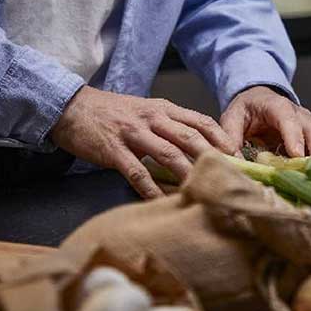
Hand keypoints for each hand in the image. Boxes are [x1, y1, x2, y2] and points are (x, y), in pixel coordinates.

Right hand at [50, 86, 234, 197]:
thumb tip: (199, 147)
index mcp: (163, 108)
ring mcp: (134, 134)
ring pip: (169, 155)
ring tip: (203, 192)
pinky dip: (151, 189)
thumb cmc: (113, 113)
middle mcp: (153, 118)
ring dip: (187, 175)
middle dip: (213, 158)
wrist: (73, 107)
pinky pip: (138, 173)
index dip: (222, 138)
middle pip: (191, 138)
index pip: (201, 121)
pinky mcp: (114, 150)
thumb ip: (170, 125)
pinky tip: (161, 202)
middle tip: (228, 178)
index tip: (238, 156)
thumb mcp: (146, 110)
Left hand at [220, 86, 310, 156]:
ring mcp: (310, 125)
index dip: (294, 136)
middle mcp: (299, 115)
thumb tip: (234, 159)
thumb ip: (231, 136)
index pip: (288, 119)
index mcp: (278, 106)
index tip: (297, 154)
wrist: (259, 100)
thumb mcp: (232, 118)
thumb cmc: (247, 109)